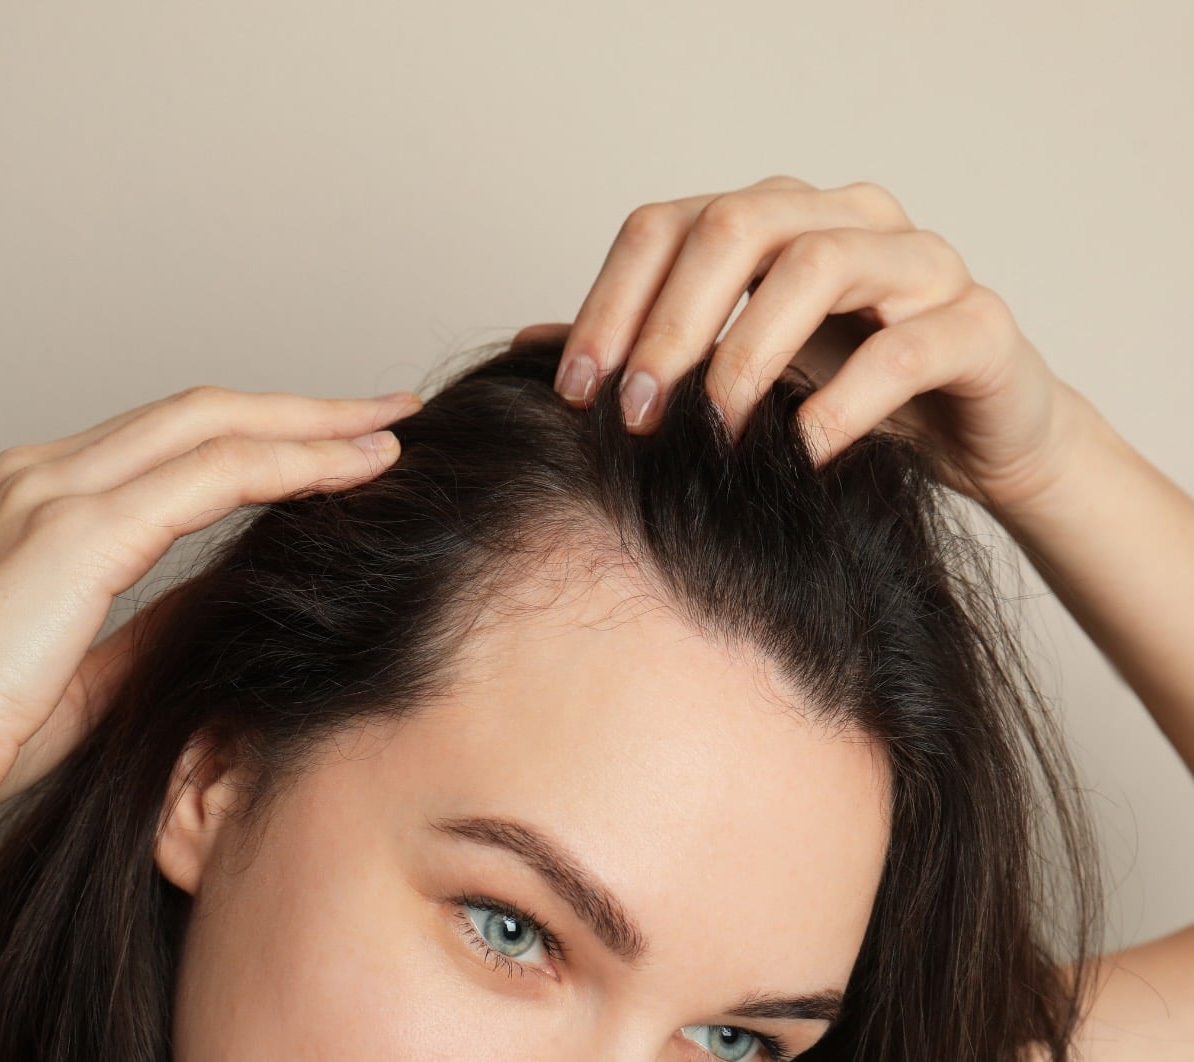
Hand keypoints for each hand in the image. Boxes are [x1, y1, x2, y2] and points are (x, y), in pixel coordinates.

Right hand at [0, 386, 421, 832]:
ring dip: (312, 421)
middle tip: (386, 408)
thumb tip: (229, 600)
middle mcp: (46, 473)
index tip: (336, 446)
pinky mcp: (73, 529)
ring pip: (216, 424)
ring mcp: (56, 490)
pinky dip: (290, 462)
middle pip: (205, 411)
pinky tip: (352, 467)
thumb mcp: (89, 669)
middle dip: (304, 407)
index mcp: (40, 500)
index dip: (263, 436)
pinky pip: (211, 474)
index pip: (176, 443)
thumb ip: (157, 624)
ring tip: (389, 427)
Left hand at [532, 174, 1080, 509]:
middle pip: (735, 226)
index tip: (575, 390)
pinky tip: (802, 453)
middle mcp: (847, 216)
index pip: (667, 225)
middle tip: (637, 414)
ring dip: (748, 355)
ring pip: (818, 265)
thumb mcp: (734, 368)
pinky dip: (843, 404)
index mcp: (777, 216)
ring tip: (717, 433)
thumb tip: (530, 341)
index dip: (609, 302)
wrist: (977, 433)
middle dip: (670, 325)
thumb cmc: (845, 392)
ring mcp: (920, 262)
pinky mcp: (979, 325)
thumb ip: (645, 347)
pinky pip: (906, 347)